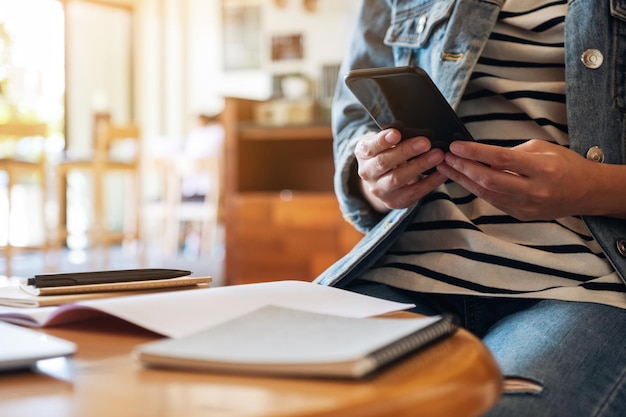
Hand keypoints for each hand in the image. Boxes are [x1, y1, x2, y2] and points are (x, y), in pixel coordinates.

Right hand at [355, 128, 445, 211]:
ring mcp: (379, 190)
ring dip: (420, 166)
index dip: (382, 140)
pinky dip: (430, 182)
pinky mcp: (394, 201)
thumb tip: (410, 128)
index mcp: (363, 154)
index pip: (370, 147)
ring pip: (398, 178)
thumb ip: (393, 136)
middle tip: (425, 142)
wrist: (382, 180)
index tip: (396, 133)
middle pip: (384, 162)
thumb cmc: (387, 153)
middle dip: (406, 151)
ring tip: (437, 155)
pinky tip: (442, 172)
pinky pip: (413, 192)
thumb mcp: (384, 142)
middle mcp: (367, 173)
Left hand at [436, 139, 608, 219]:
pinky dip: (476, 189)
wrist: (587, 192)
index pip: (501, 159)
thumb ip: (511, 153)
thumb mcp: (542, 149)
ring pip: (486, 194)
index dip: (475, 153)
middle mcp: (534, 191)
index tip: (456, 146)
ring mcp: (526, 207)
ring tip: (447, 168)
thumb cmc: (565, 165)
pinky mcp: (521, 216)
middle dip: (463, 168)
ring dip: (463, 180)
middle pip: (489, 180)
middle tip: (445, 157)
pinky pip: (493, 201)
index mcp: (541, 169)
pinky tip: (464, 179)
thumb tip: (481, 154)